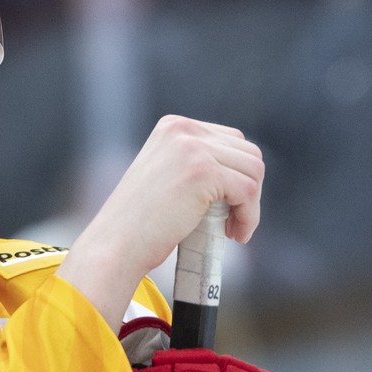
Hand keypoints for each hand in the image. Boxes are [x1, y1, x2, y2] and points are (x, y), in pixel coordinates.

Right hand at [58, 117, 263, 327]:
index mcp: (174, 127)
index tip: (229, 207)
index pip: (232, 140)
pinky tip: (235, 235)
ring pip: (254, 171)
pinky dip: (250, 217)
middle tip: (233, 222)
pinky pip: (249, 191)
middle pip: (248, 152)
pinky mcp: (203, 171)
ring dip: (251, 205)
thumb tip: (244, 176)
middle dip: (249, 190)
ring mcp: (193, 147)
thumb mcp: (169, 179)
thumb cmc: (142, 223)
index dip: (238, 176)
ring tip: (233, 230)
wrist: (117, 244)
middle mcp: (184, 129)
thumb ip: (198, 165)